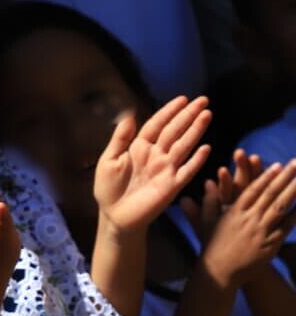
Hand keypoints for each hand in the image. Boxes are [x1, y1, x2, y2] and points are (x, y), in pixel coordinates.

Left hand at [94, 96, 210, 233]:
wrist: (113, 215)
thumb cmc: (109, 188)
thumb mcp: (109, 160)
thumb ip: (120, 139)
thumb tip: (129, 115)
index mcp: (139, 148)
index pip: (157, 125)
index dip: (169, 112)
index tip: (183, 99)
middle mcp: (156, 156)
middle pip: (174, 131)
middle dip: (188, 116)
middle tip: (203, 100)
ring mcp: (165, 170)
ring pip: (183, 146)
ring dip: (195, 131)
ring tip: (206, 115)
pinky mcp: (171, 186)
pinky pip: (187, 171)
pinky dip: (196, 160)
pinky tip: (206, 148)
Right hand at [184, 155, 295, 289]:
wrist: (220, 272)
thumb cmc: (212, 245)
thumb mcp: (206, 222)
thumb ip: (209, 201)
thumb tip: (208, 182)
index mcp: (234, 213)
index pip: (253, 191)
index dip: (266, 177)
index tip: (277, 165)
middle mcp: (249, 220)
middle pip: (271, 195)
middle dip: (285, 178)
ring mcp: (261, 232)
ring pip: (281, 208)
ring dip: (294, 192)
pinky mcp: (270, 244)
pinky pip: (286, 227)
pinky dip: (295, 215)